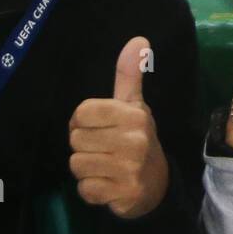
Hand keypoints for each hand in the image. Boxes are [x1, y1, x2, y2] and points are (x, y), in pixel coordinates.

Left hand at [68, 36, 168, 218]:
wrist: (156, 185)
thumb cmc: (138, 139)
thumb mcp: (134, 106)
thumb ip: (129, 74)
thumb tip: (138, 39)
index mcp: (133, 115)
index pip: (82, 112)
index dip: (82, 121)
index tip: (98, 128)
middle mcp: (134, 141)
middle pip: (76, 139)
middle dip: (84, 146)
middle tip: (103, 149)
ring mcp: (129, 169)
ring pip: (77, 164)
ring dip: (86, 169)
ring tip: (104, 167)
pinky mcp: (123, 194)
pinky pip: (85, 189)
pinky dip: (91, 189)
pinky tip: (107, 184)